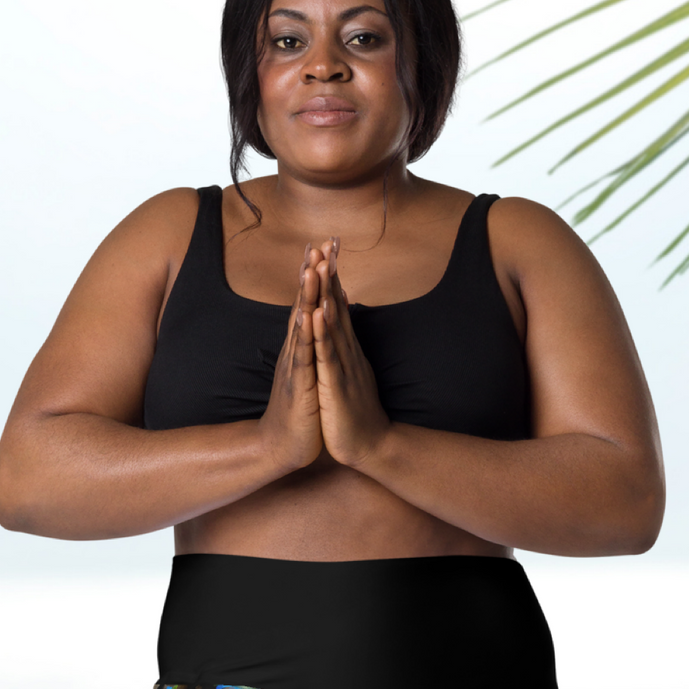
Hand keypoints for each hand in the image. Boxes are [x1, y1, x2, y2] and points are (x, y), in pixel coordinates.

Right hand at [258, 246, 323, 477]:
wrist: (282, 446)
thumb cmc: (299, 410)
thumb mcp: (309, 372)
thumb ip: (310, 346)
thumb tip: (315, 322)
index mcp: (301, 347)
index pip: (309, 303)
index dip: (316, 276)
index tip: (325, 246)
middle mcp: (295, 351)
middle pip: (303, 304)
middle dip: (310, 274)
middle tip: (317, 243)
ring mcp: (295, 366)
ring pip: (301, 324)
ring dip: (306, 296)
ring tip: (311, 267)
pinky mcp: (299, 385)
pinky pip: (303, 356)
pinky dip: (306, 334)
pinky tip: (309, 315)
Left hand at [310, 238, 391, 472]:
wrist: (371, 447)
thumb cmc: (356, 413)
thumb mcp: (349, 375)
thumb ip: (346, 351)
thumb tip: (345, 330)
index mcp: (346, 350)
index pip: (338, 306)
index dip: (332, 277)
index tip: (327, 247)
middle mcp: (347, 352)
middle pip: (337, 306)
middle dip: (331, 274)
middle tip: (327, 240)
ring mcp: (344, 366)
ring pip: (333, 324)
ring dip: (326, 294)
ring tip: (321, 265)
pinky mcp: (337, 386)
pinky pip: (328, 355)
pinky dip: (323, 333)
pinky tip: (318, 312)